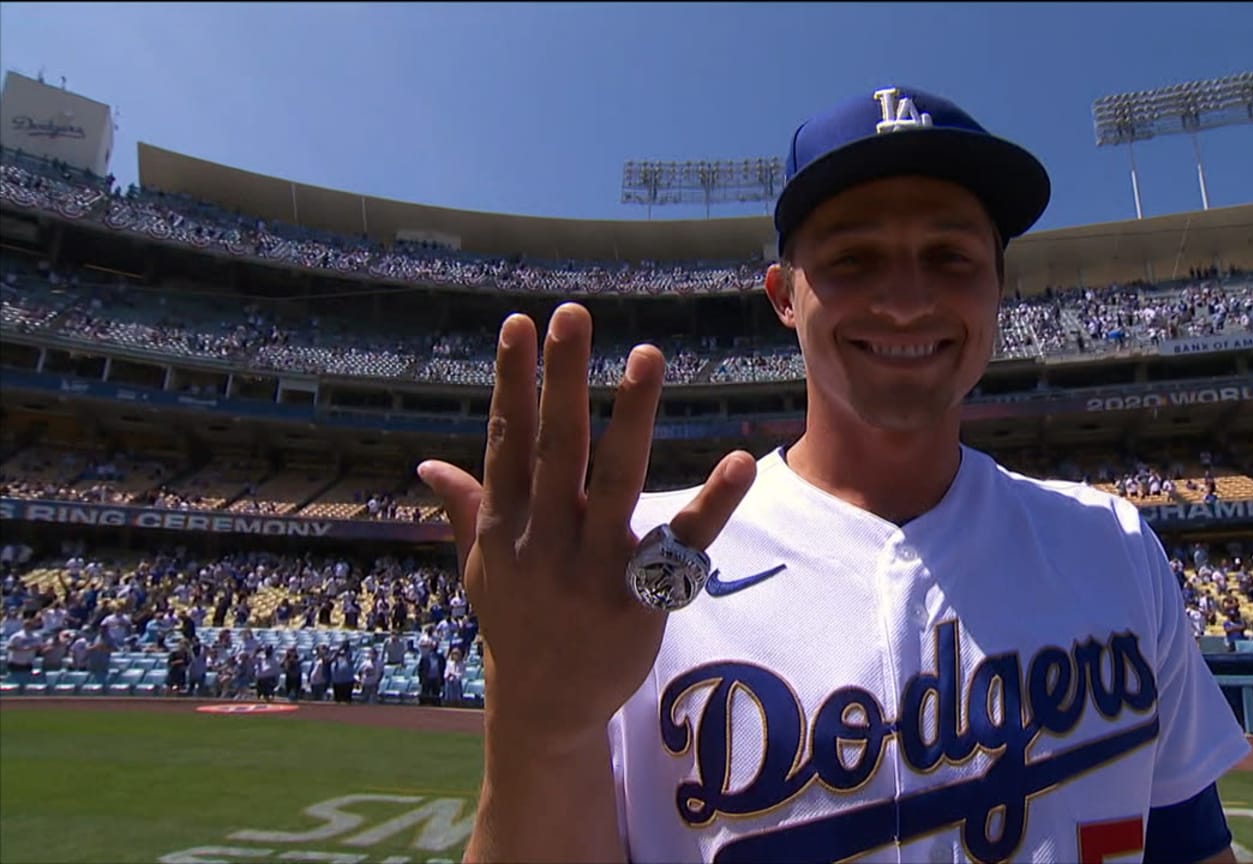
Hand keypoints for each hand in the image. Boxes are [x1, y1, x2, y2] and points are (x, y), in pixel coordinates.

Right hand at [419, 303, 755, 747]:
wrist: (545, 710)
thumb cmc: (518, 624)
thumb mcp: (482, 569)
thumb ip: (465, 510)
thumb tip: (427, 465)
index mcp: (506, 526)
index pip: (507, 441)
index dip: (511, 382)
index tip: (517, 323)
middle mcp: (544, 541)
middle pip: (556, 448)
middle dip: (562, 379)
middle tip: (573, 314)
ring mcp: (591, 570)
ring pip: (615, 483)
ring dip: (632, 418)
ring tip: (648, 355)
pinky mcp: (639, 600)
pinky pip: (681, 546)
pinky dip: (712, 504)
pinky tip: (740, 460)